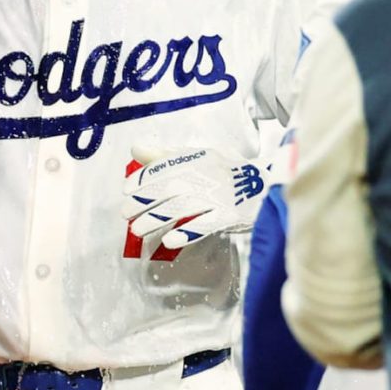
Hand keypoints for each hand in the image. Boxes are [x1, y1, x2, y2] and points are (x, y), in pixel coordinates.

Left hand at [123, 145, 267, 251]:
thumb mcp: (199, 156)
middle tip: (125, 214)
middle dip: (143, 201)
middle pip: (167, 188)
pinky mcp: (229, 216)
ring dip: (155, 219)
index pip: (163, 167)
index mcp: (196, 159)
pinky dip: (185, 233)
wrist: (265, 186)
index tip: (126, 190)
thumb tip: (136, 148)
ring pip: (180, 208)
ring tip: (137, 230)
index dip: (142, 179)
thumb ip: (166, 155)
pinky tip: (168, 240)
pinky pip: (204, 225)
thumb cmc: (226, 172)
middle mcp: (205, 176)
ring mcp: (217, 197)